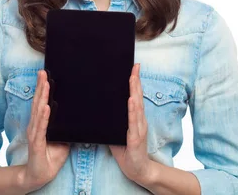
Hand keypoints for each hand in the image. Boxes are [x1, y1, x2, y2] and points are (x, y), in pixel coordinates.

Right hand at [21, 70, 69, 190]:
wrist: (38, 177)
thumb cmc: (50, 159)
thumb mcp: (63, 142)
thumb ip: (67, 130)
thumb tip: (77, 120)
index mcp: (41, 124)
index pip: (42, 103)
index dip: (43, 89)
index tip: (46, 76)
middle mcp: (36, 126)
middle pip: (38, 103)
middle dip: (41, 87)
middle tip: (43, 72)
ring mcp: (35, 134)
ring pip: (38, 112)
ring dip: (42, 97)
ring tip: (46, 83)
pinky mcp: (37, 143)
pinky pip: (42, 128)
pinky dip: (44, 117)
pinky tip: (47, 107)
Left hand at [109, 63, 154, 184]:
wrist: (139, 171)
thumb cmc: (128, 152)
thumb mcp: (116, 134)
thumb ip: (110, 123)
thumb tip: (97, 111)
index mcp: (134, 118)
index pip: (134, 97)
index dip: (134, 82)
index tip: (133, 68)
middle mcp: (139, 121)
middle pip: (137, 97)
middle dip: (136, 81)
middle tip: (134, 67)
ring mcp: (138, 129)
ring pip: (137, 106)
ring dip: (134, 92)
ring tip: (133, 78)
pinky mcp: (136, 138)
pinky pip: (134, 122)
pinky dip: (133, 111)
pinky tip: (131, 101)